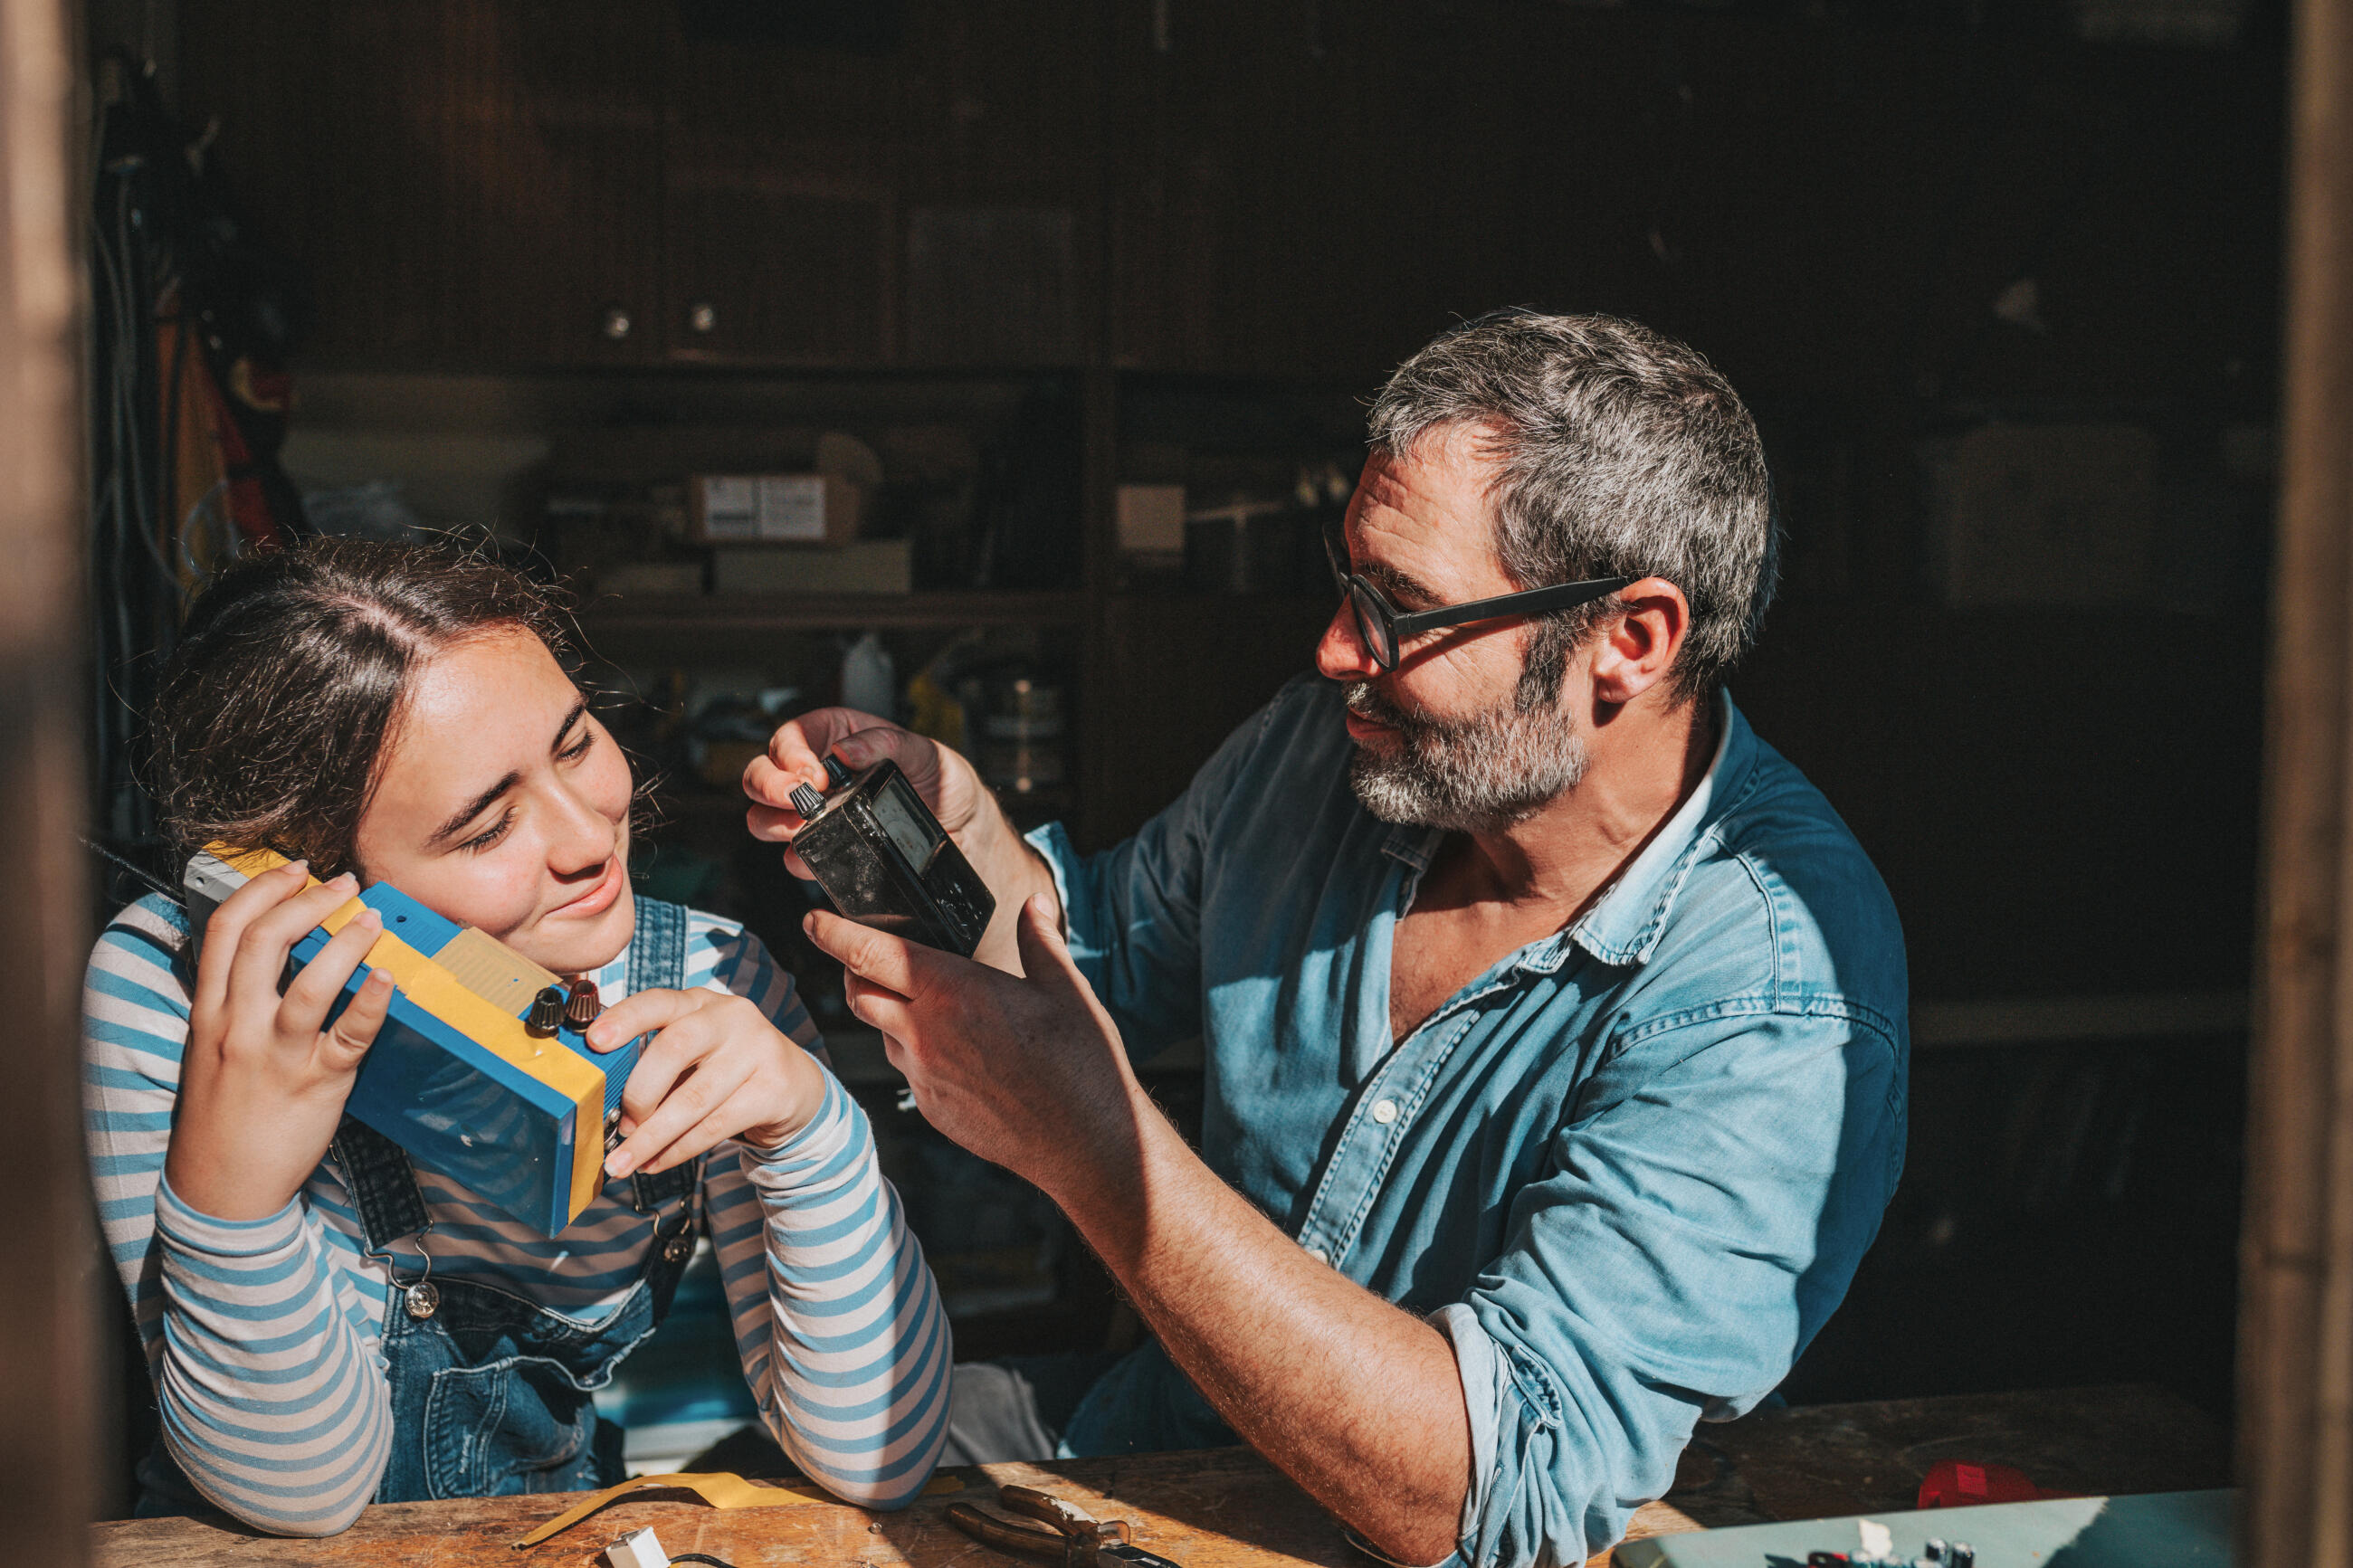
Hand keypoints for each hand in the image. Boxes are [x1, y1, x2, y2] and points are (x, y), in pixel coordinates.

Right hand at [166, 862, 396, 1221]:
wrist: (221, 1187)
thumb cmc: (221, 1113)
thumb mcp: (209, 1047)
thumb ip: (233, 1000)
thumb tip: (272, 951)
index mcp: (209, 1012)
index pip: (226, 930)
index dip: (262, 889)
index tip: (295, 870)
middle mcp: (238, 1026)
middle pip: (265, 941)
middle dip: (307, 902)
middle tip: (344, 884)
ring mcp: (278, 1056)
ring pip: (309, 984)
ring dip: (346, 943)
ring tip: (372, 920)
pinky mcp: (317, 1083)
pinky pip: (350, 1035)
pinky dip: (372, 1002)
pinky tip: (389, 978)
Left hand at [586, 987, 829, 1175]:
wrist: (794, 1085)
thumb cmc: (724, 1067)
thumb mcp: (693, 1050)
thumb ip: (654, 1060)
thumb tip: (600, 1100)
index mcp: (699, 1002)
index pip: (659, 1002)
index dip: (625, 1019)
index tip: (594, 1041)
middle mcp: (730, 1018)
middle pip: (675, 1047)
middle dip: (638, 1093)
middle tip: (618, 1126)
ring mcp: (757, 1050)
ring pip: (694, 1098)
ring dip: (652, 1137)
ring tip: (624, 1163)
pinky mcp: (773, 1089)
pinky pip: (716, 1126)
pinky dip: (679, 1150)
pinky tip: (656, 1162)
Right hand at [745, 706, 1064, 974]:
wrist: (968, 838)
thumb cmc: (949, 786)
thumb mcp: (927, 753)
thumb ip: (888, 742)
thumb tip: (847, 748)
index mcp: (840, 739)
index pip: (793, 736)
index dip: (790, 751)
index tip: (810, 772)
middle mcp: (821, 777)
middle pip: (764, 774)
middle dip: (768, 784)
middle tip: (796, 798)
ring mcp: (819, 816)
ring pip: (765, 816)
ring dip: (771, 821)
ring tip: (800, 825)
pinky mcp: (827, 852)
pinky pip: (795, 857)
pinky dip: (798, 858)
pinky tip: (816, 855)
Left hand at [801, 895, 1139, 1195]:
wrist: (1084, 1142)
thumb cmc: (1080, 1062)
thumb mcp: (1066, 990)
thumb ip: (1039, 941)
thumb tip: (1034, 906)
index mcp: (952, 990)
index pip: (868, 953)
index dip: (833, 932)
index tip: (814, 919)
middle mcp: (925, 1032)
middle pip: (858, 992)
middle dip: (853, 970)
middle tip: (866, 957)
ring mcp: (923, 1075)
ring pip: (881, 1032)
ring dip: (888, 1013)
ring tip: (927, 1006)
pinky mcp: (931, 1107)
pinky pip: (908, 1070)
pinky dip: (917, 1053)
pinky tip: (956, 1053)